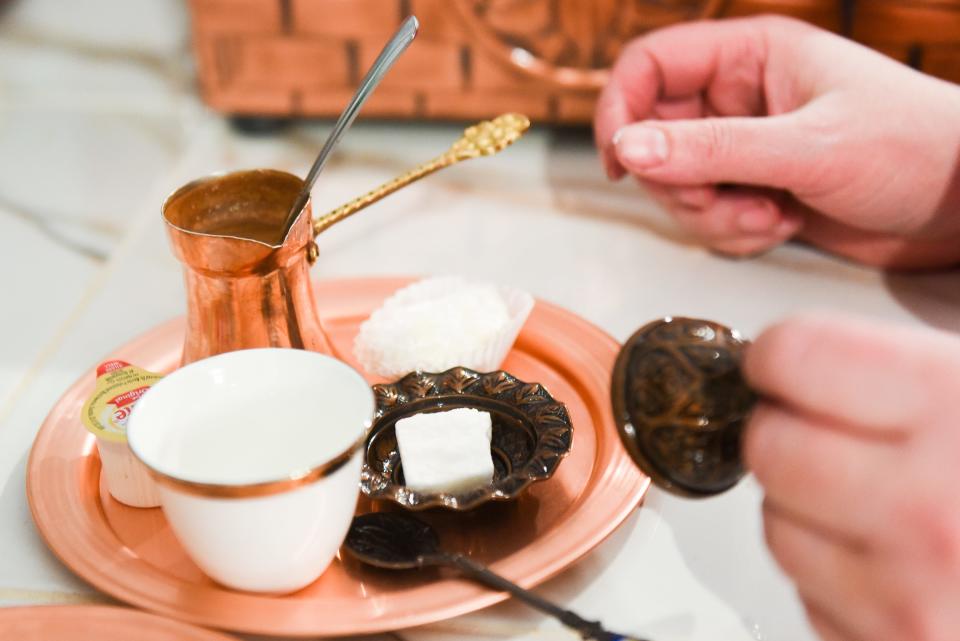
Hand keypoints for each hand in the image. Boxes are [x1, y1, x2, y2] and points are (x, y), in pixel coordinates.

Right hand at [594, 16, 959, 268]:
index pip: (650, 66)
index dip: (621, 109)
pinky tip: (782, 225)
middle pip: (653, 138)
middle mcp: (738, 99)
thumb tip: (629, 148)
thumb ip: (712, 149)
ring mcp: (744, 147)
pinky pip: (707, 217)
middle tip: (723, 199)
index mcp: (750, 57)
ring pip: (677, 186)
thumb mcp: (808, 146)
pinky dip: (733, 233)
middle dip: (680, 184)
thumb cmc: (914, 146)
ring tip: (769, 215)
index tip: (620, 160)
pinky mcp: (754, 189)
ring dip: (711, 216)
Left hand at [743, 313, 959, 640]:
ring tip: (878, 500)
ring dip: (808, 508)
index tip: (790, 361)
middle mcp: (928, 512)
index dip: (785, 354)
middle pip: (770, 446)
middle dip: (788, 429)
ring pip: (780, 528)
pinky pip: (816, 602)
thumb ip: (915, 373)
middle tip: (828, 428)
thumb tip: (796, 358)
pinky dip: (838, 578)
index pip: (794, 356)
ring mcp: (912, 602)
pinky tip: (900, 562)